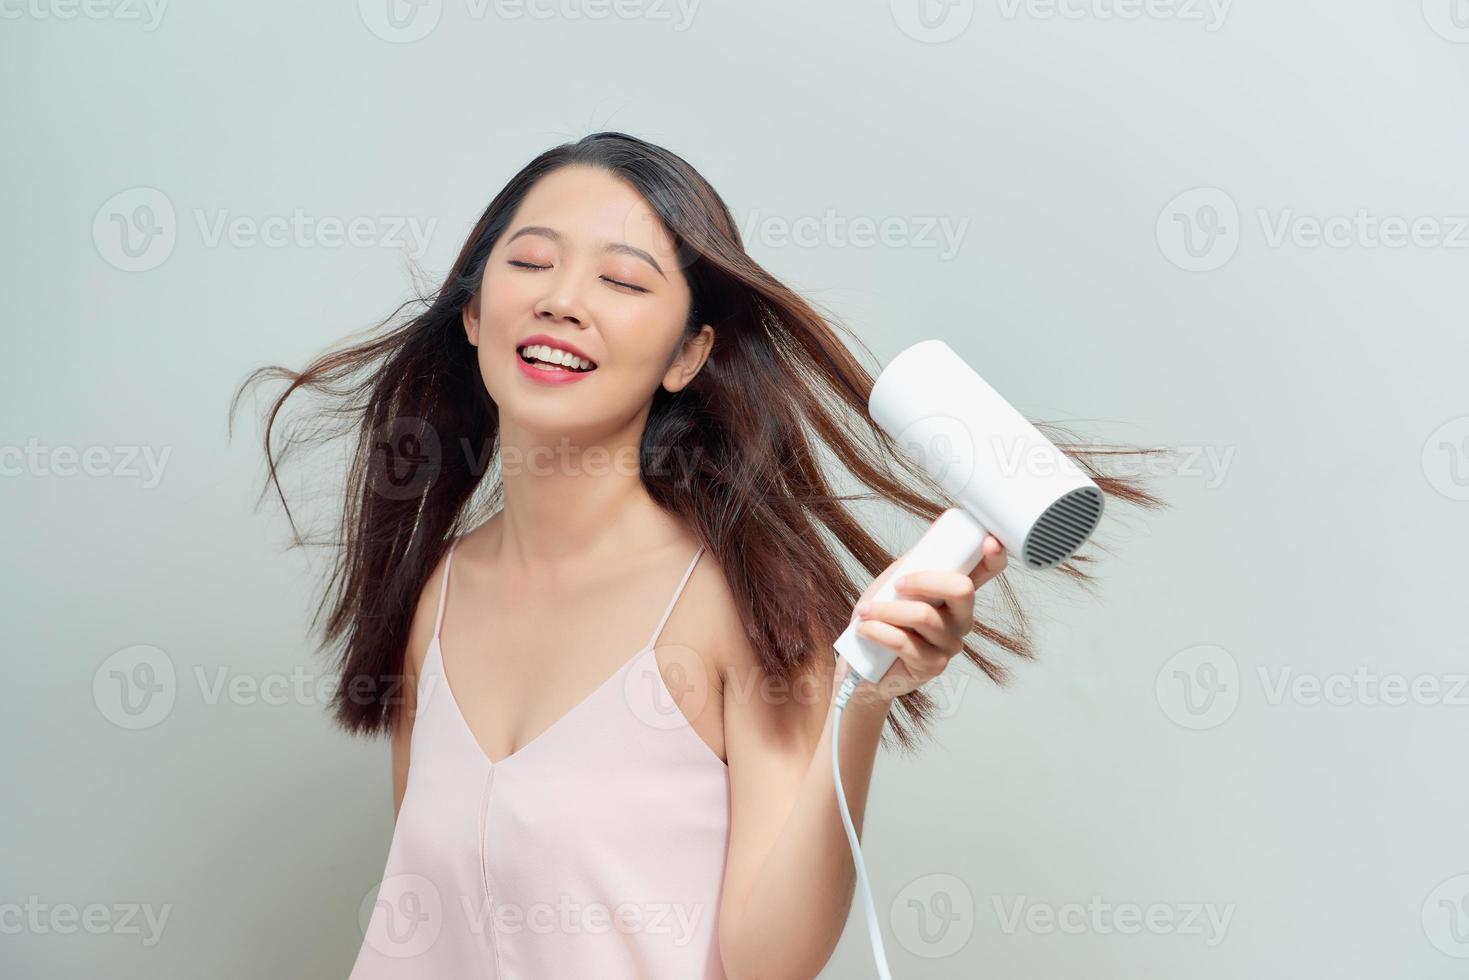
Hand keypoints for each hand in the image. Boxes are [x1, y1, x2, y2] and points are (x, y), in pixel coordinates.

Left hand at [835, 534, 1007, 705]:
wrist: (861, 660)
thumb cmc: (883, 619)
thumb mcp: (898, 580)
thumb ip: (919, 559)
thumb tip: (940, 526)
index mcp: (957, 594)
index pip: (988, 572)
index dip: (994, 556)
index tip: (988, 542)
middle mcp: (961, 618)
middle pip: (961, 589)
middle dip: (923, 580)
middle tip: (896, 585)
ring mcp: (950, 643)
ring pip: (924, 615)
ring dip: (886, 610)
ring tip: (866, 610)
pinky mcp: (932, 665)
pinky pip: (905, 641)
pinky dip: (878, 630)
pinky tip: (865, 628)